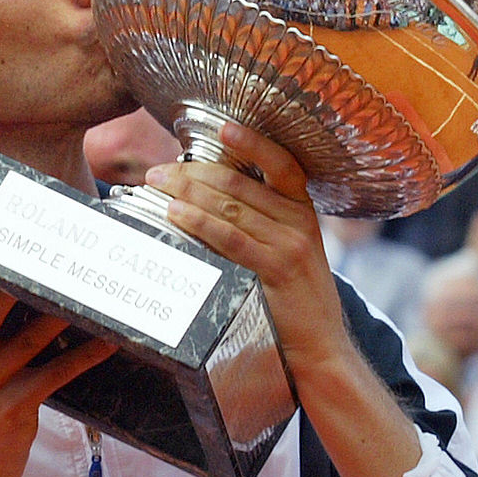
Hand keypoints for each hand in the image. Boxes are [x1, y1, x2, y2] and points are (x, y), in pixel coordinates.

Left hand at [146, 123, 420, 476]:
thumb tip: (206, 196)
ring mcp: (290, 246)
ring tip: (156, 184)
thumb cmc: (294, 301)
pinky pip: (230, 238)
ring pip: (230, 207)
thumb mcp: (289, 253)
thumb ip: (260, 223)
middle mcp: (300, 222)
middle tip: (157, 170)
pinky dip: (198, 221)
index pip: (281, 163)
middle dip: (192, 172)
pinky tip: (174, 213)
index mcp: (304, 211)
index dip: (252, 142)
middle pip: (239, 184)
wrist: (321, 349)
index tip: (222, 127)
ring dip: (186, 192)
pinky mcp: (277, 271)